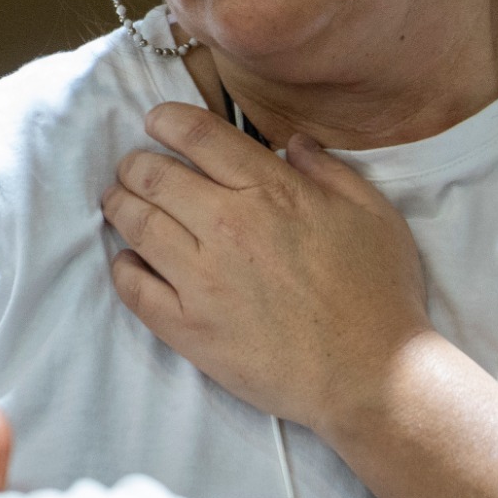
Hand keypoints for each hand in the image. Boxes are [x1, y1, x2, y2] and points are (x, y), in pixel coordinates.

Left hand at [100, 103, 441, 439]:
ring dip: (119, 206)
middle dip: (134, 164)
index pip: (198, 135)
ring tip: (118, 202)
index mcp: (272, 192)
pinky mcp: (188, 326)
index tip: (156, 121)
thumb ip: (329, 170)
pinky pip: (133, 287)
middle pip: (153, 176)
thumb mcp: (372, 214)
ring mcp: (202, 278)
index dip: (166, 120)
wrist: (371, 377)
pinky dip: (122, 267)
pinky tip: (128, 260)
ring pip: (135, 224)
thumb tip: (293, 143)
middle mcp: (228, 227)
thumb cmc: (379, 295)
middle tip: (132, 168)